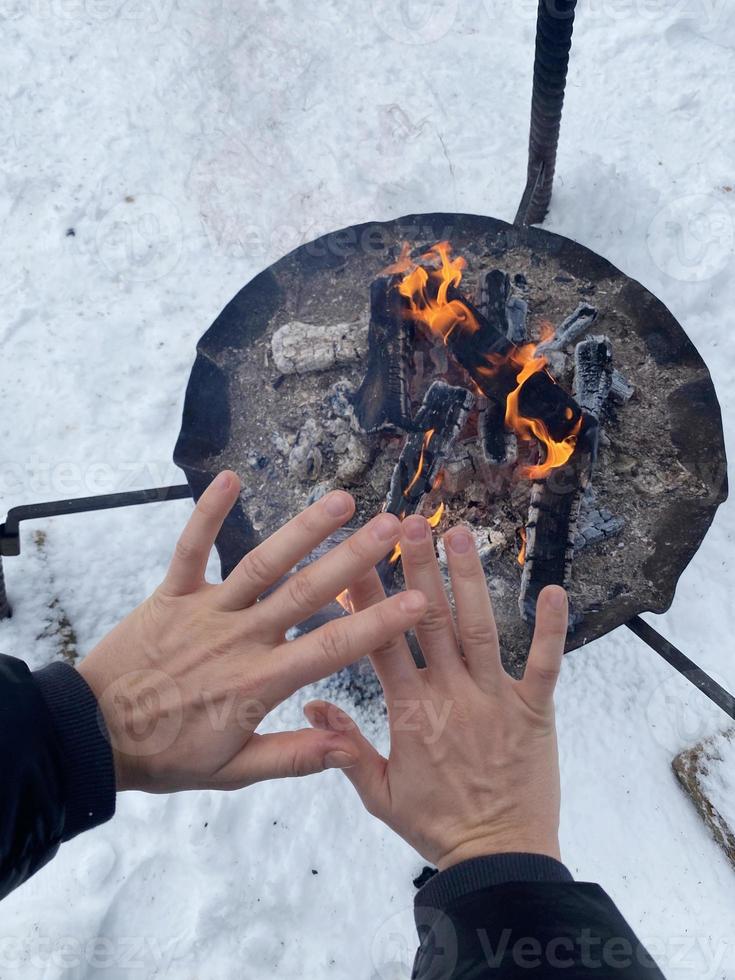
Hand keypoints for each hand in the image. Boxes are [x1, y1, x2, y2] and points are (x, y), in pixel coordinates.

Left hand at [78, 472, 426, 792]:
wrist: (91, 735)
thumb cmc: (166, 754)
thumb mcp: (232, 771)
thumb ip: (293, 756)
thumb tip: (347, 744)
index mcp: (261, 682)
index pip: (332, 648)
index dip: (378, 624)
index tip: (417, 601)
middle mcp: (240, 639)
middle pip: (305, 593)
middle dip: (353, 558)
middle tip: (391, 526)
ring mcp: (205, 611)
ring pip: (261, 564)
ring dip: (302, 530)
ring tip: (340, 500)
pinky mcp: (171, 594)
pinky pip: (191, 549)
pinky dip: (208, 514)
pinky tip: (230, 477)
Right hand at [304, 515, 567, 870]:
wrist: (497, 859)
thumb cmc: (436, 826)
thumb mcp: (379, 794)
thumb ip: (344, 748)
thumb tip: (313, 702)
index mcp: (410, 713)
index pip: (382, 644)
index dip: (367, 599)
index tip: (354, 560)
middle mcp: (450, 696)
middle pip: (429, 622)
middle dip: (416, 569)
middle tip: (408, 522)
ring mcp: (494, 700)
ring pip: (478, 630)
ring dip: (468, 580)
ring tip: (460, 535)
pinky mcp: (534, 710)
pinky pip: (544, 664)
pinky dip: (550, 630)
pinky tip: (553, 591)